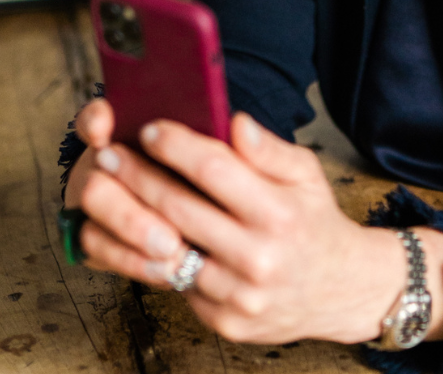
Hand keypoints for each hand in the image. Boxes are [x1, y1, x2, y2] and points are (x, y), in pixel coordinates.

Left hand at [78, 111, 442, 344]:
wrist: (337, 290)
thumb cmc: (315, 221)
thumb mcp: (307, 173)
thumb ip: (269, 148)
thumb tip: (234, 120)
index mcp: (279, 213)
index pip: (216, 170)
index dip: (177, 146)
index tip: (149, 128)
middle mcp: (258, 257)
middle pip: (180, 209)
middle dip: (137, 177)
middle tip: (108, 154)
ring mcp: (237, 295)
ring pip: (168, 252)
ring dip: (129, 220)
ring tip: (105, 192)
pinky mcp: (222, 321)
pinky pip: (175, 285)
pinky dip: (148, 257)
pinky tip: (129, 233)